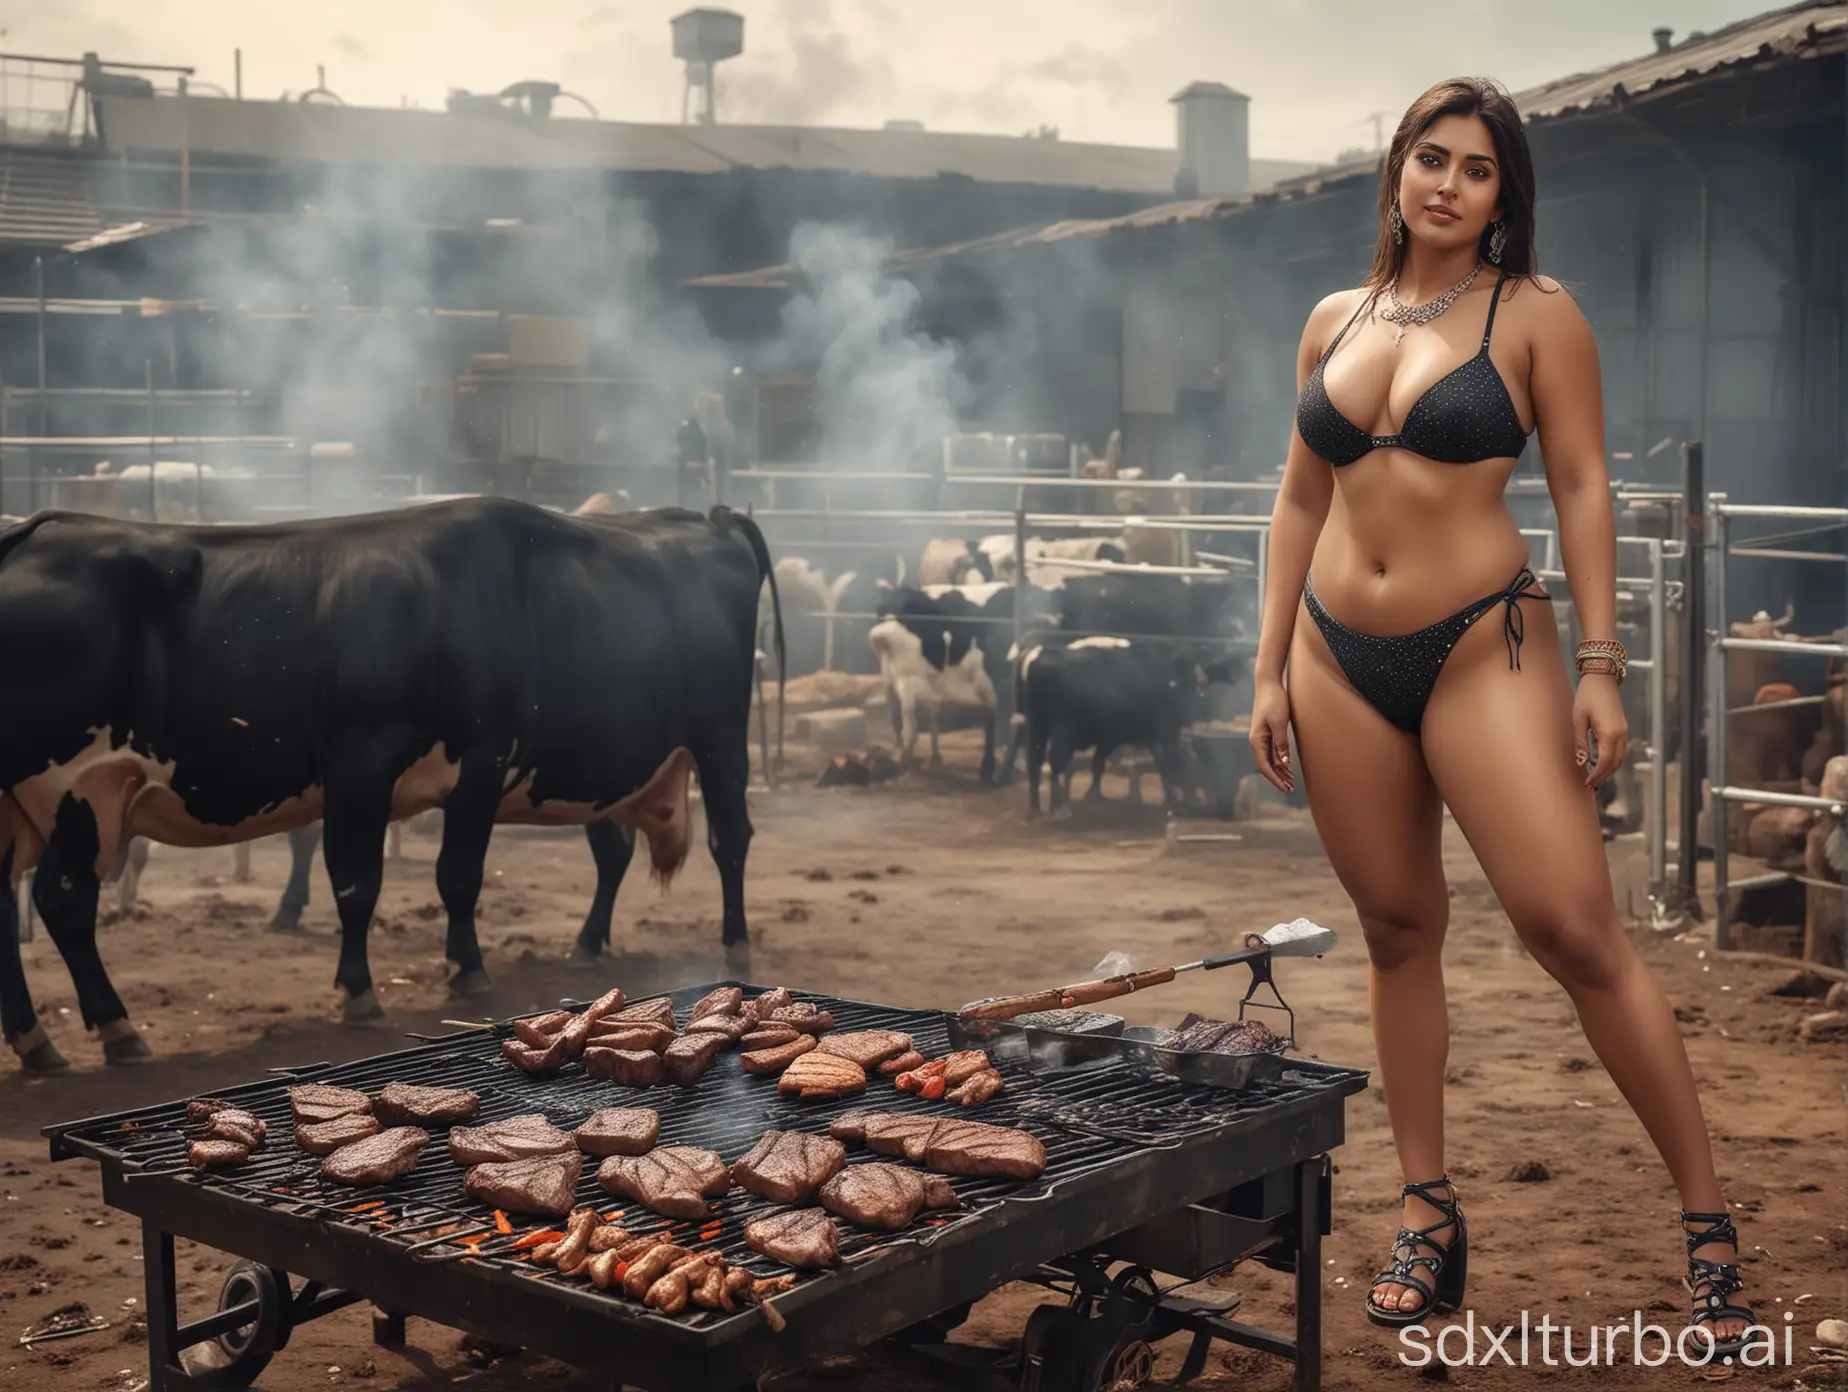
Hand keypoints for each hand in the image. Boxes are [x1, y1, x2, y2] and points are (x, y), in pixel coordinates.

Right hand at [1249, 676, 1294, 793]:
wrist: (1268, 683)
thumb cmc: (1274, 700)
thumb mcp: (1279, 722)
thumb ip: (1281, 743)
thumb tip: (1284, 763)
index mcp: (1257, 740)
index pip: (1264, 766)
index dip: (1275, 779)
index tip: (1286, 788)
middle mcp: (1256, 741)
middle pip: (1266, 765)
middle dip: (1278, 778)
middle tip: (1291, 788)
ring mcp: (1260, 737)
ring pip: (1268, 759)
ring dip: (1279, 771)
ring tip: (1290, 780)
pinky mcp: (1266, 732)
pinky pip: (1271, 751)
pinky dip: (1279, 761)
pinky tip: (1287, 765)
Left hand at [1572, 675, 1627, 788]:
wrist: (1601, 679)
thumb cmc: (1587, 698)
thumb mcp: (1579, 720)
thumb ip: (1581, 743)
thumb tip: (1581, 763)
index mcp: (1609, 733)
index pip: (1605, 762)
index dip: (1597, 775)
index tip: (1587, 783)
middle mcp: (1621, 734)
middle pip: (1615, 763)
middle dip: (1604, 775)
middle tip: (1590, 783)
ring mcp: (1624, 731)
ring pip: (1621, 757)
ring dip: (1610, 769)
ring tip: (1595, 775)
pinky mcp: (1623, 728)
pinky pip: (1621, 749)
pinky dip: (1613, 759)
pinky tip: (1602, 762)